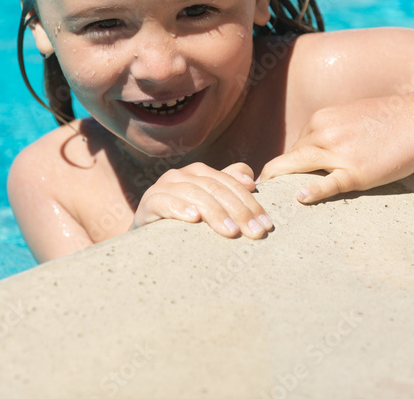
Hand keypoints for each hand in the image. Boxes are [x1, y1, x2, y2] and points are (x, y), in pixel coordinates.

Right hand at [132, 162, 273, 237]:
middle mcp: (182, 175)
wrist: (146, 240)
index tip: (267, 224)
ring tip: (231, 232)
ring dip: (215, 212)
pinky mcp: (149, 202)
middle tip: (255, 233)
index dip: (251, 202)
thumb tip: (251, 180)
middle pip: (216, 188)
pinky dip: (180, 208)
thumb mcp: (209, 209)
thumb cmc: (183, 224)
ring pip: (195, 193)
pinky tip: (194, 219)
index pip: (231, 183)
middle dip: (239, 211)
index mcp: (200, 173)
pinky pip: (165, 201)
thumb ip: (228, 189)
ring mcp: (164, 186)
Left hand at [258, 98, 413, 203]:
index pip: (295, 149)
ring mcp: (339, 153)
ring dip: (279, 187)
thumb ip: (332, 134)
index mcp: (321, 120)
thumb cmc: (392, 120)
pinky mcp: (356, 171)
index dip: (285, 170)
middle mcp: (323, 133)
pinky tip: (298, 198)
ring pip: (297, 169)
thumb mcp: (353, 118)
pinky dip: (310, 190)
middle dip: (269, 180)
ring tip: (264, 206)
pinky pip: (327, 183)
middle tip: (255, 199)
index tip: (272, 185)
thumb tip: (318, 154)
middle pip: (287, 160)